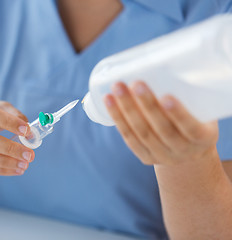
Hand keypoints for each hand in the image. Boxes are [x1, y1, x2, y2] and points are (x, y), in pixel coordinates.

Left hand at [104, 81, 218, 165]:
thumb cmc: (197, 123)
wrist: (189, 155)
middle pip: (162, 129)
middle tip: (136, 83)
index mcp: (202, 138)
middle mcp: (182, 150)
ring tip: (117, 89)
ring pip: (142, 133)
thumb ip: (191, 97)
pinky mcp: (145, 156)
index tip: (166, 96)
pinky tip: (109, 102)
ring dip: (126, 110)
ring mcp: (162, 155)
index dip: (178, 114)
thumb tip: (172, 62)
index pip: (191, 128)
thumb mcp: (204, 114)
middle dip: (147, 105)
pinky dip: (118, 119)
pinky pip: (129, 138)